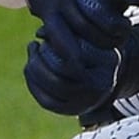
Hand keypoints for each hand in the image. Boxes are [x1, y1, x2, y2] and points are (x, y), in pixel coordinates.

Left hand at [23, 19, 138, 116]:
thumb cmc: (91, 45)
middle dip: (43, 54)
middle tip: (37, 46)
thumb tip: (40, 33)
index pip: (76, 50)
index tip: (46, 31)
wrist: (102, 73)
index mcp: (108, 60)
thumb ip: (66, 28)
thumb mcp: (84, 33)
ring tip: (33, 53)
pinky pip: (47, 100)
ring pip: (53, 84)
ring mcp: (88, 101)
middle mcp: (102, 84)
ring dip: (35, 66)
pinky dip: (33, 83)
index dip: (56, 40)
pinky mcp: (72, 110)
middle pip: (62, 68)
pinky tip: (29, 68)